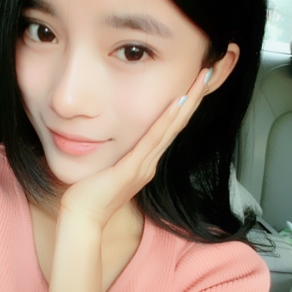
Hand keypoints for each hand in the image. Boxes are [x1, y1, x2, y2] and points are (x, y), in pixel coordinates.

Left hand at [59, 68, 210, 228]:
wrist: (82, 219)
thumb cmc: (88, 195)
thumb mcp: (107, 168)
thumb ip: (116, 155)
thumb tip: (114, 138)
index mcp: (145, 162)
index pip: (168, 128)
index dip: (183, 104)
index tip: (194, 82)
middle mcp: (150, 163)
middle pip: (177, 124)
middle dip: (194, 96)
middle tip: (208, 72)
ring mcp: (143, 166)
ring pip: (171, 128)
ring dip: (188, 101)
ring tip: (202, 79)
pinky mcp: (132, 170)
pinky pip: (152, 141)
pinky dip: (166, 120)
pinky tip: (177, 102)